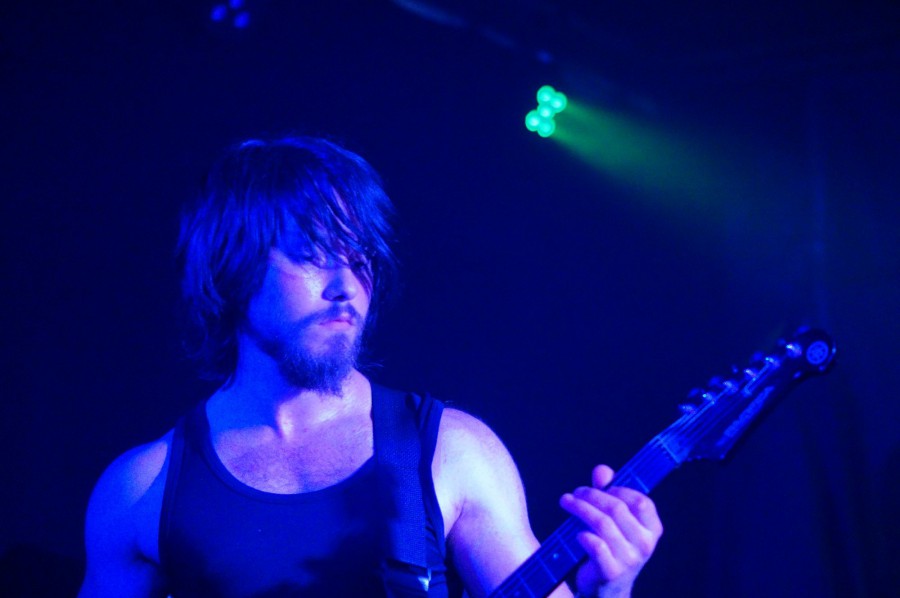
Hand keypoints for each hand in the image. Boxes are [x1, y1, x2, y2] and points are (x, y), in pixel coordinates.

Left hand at [559, 465, 662, 597]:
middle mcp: (645, 544)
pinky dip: (582, 535)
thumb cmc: (612, 547)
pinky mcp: (611, 572)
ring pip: (602, 523)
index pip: (641, 501)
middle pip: (617, 508)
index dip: (619, 490)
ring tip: (566, 502)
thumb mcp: (615, 520)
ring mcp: (630, 560)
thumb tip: (602, 470)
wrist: (608, 589)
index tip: (601, 487)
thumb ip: (608, 493)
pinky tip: (576, 532)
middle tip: (575, 493)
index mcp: (652, 529)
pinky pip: (595, 546)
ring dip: (580, 509)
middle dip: (591, 495)